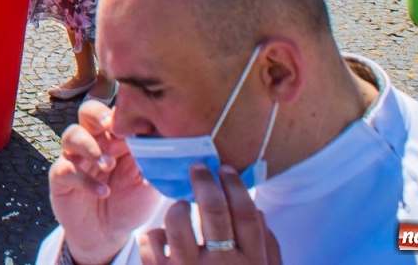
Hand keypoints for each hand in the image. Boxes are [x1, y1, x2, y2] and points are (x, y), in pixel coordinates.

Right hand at [48, 99, 162, 264]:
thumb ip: (155, 163)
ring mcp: (75, 158)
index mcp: (116, 137)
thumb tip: (171, 143)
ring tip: (108, 165)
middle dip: (98, 115)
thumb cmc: (131, 203)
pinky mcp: (61, 177)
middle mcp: (93, 141)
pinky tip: (104, 192)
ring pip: (71, 135)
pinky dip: (85, 179)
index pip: (115, 112)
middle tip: (110, 127)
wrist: (108, 235)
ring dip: (90, 146)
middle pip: (87, 111)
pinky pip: (65, 169)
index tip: (138, 124)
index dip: (123, 112)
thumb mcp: (149, 183)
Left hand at [137, 165, 280, 264]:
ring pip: (177, 221)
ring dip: (178, 208)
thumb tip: (257, 210)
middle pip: (214, 210)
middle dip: (205, 181)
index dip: (236, 186)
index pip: (247, 215)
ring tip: (182, 208)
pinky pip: (150, 241)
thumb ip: (267, 249)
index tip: (226, 169)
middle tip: (198, 167)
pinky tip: (162, 239)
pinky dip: (153, 234)